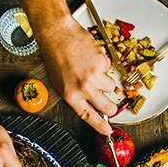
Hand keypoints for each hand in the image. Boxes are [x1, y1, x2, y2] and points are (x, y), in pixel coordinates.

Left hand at [38, 16, 116, 133]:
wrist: (58, 35)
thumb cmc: (56, 58)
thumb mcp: (60, 84)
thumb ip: (76, 97)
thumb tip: (89, 106)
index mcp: (71, 95)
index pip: (89, 116)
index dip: (100, 126)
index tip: (108, 131)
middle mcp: (84, 87)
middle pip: (107, 107)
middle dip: (111, 108)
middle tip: (110, 105)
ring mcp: (95, 75)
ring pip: (111, 87)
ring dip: (105, 82)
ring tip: (91, 72)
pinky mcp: (102, 62)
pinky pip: (109, 69)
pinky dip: (102, 65)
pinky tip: (90, 59)